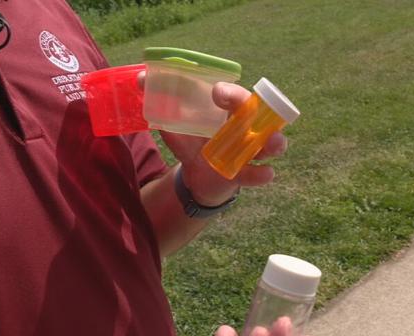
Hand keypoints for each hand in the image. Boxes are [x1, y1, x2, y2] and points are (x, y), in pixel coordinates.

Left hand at [160, 82, 288, 206]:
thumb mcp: (177, 127)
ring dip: (274, 143)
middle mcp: (246, 128)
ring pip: (271, 144)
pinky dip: (263, 174)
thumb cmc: (193, 143)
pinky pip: (260, 174)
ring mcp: (250, 151)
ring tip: (272, 144)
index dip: (230, 93)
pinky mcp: (247, 173)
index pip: (236, 96)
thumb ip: (162, 107)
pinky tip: (265, 173)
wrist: (197, 177)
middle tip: (251, 111)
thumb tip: (140, 80)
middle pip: (262, 116)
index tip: (216, 93)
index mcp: (229, 112)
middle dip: (262, 112)